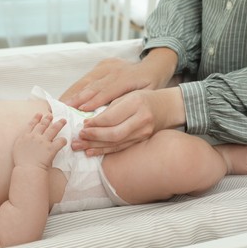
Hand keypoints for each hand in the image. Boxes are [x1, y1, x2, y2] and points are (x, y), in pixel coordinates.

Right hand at [13, 113, 66, 169]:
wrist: (27, 169)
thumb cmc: (21, 163)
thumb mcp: (17, 148)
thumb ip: (23, 141)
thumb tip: (28, 139)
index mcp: (25, 136)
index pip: (31, 124)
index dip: (36, 118)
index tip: (40, 114)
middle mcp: (34, 136)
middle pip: (43, 124)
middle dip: (48, 119)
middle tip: (51, 115)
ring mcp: (43, 141)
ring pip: (53, 129)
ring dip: (59, 124)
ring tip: (63, 120)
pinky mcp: (51, 148)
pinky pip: (60, 141)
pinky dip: (63, 140)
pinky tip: (64, 140)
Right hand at [61, 58, 160, 110]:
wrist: (154, 66)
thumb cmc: (151, 86)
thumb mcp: (146, 96)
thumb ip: (128, 103)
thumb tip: (110, 114)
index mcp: (128, 77)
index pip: (108, 90)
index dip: (94, 100)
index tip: (82, 110)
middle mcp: (115, 68)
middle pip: (93, 84)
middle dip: (78, 97)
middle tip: (65, 109)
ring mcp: (108, 65)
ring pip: (87, 80)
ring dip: (73, 93)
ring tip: (61, 104)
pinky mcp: (103, 64)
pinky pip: (87, 77)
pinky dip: (76, 88)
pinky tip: (68, 96)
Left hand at [71, 87, 185, 155]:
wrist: (167, 108)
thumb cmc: (144, 98)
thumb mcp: (128, 95)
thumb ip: (110, 108)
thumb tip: (88, 121)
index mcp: (136, 103)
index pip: (111, 117)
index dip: (95, 123)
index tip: (83, 124)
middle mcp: (141, 120)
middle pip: (113, 133)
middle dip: (93, 136)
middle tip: (79, 137)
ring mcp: (143, 133)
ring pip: (116, 143)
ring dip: (95, 146)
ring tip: (79, 147)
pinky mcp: (141, 141)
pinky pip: (120, 148)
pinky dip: (105, 150)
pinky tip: (92, 151)